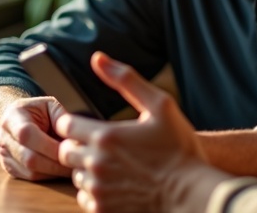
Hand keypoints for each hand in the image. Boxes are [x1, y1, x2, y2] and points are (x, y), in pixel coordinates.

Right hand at [0, 95, 72, 180]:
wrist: (17, 119)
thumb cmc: (37, 111)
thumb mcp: (49, 105)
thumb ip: (60, 116)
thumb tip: (74, 135)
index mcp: (12, 117)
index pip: (26, 134)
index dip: (48, 145)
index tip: (69, 149)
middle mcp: (4, 138)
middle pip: (29, 158)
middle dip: (55, 163)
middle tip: (76, 162)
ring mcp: (4, 156)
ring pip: (30, 171)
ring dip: (54, 172)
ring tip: (71, 167)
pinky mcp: (10, 168)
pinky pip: (30, 178)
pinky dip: (49, 176)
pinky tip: (61, 170)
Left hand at [55, 52, 208, 212]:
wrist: (191, 192)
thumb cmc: (179, 147)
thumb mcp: (160, 105)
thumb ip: (126, 80)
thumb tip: (98, 59)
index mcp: (105, 136)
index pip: (66, 125)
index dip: (75, 123)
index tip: (89, 126)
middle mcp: (95, 163)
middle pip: (65, 151)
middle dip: (78, 145)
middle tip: (103, 146)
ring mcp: (98, 189)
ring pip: (75, 175)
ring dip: (87, 168)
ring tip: (113, 165)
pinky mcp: (103, 209)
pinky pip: (84, 197)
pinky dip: (94, 190)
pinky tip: (116, 183)